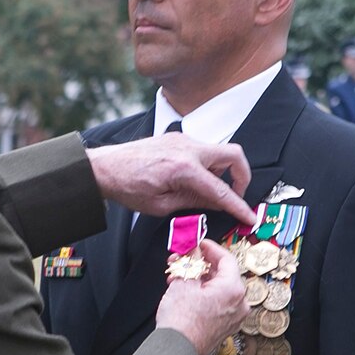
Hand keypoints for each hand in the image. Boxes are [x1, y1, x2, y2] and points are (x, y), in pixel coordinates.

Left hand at [86, 133, 251, 222]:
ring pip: (219, 152)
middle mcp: (187, 148)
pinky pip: (202, 150)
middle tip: (235, 195)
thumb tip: (217, 203)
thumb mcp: (161, 205)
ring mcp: (182, 140)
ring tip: (204, 191)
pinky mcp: (177, 138)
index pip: (221, 190)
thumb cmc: (126, 186)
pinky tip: (191, 181)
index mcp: (183, 168)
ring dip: (221, 171)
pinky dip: (206, 165)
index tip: (250, 216)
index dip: (239, 206)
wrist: (105, 167)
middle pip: (234, 155)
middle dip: (242, 176)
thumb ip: (194, 202)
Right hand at [155, 240, 248, 354]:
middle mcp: (239, 303)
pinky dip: (202, 293)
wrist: (176, 350)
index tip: (198, 243)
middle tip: (183, 258)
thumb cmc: (181, 320)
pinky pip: (217, 302)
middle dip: (200, 264)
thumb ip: (190, 261)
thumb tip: (192, 250)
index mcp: (233, 289)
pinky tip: (184, 290)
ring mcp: (234, 317)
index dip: (210, 247)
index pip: (226, 258)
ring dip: (198, 278)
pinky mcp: (225, 327)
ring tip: (177, 275)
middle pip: (222, 274)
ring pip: (218, 288)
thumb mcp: (183, 282)